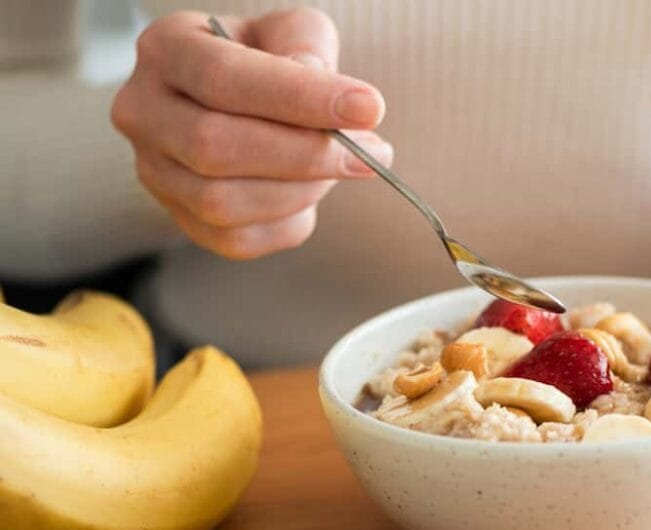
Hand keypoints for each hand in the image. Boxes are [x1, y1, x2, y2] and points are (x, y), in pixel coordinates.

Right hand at [111, 8, 391, 258]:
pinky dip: (289, 221)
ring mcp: (154, 171)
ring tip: (345, 166)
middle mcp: (143, 111)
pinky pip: (237, 240)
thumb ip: (307, 48)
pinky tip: (312, 192)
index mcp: (166, 49)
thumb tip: (327, 95)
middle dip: (306, 155)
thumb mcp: (292, 33)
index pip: (224, 78)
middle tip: (372, 152)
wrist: (242, 102)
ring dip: (302, 190)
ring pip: (223, 202)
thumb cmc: (269, 61)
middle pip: (215, 147)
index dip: (300, 98)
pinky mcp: (180, 219)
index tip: (367, 109)